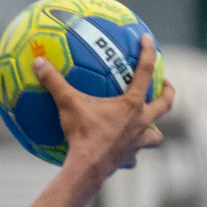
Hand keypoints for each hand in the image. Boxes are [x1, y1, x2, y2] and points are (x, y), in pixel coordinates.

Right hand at [33, 33, 173, 174]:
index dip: (148, 52)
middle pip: (165, 105)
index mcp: (132, 104)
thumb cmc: (82, 134)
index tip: (149, 39)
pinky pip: (133, 158)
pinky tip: (122, 154)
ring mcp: (137, 143)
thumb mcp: (67, 104)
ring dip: (153, 131)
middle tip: (165, 86)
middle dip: (168, 93)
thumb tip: (38, 62)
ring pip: (156, 137)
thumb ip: (54, 82)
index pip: (144, 71)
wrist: (88, 167)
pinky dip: (130, 155)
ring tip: (146, 128)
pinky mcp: (128, 160)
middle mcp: (141, 122)